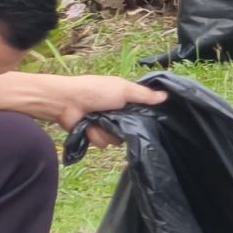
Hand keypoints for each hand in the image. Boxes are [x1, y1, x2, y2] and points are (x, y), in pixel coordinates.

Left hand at [32, 72, 168, 142]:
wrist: (67, 102)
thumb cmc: (95, 90)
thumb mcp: (123, 89)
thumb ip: (144, 95)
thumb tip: (166, 96)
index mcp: (124, 99)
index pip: (142, 112)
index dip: (145, 117)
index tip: (148, 120)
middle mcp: (116, 113)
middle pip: (131, 130)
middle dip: (124, 127)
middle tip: (118, 119)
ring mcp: (105, 125)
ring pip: (117, 140)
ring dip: (107, 132)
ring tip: (98, 121)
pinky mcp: (94, 134)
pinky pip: (103, 143)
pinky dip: (96, 135)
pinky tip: (89, 127)